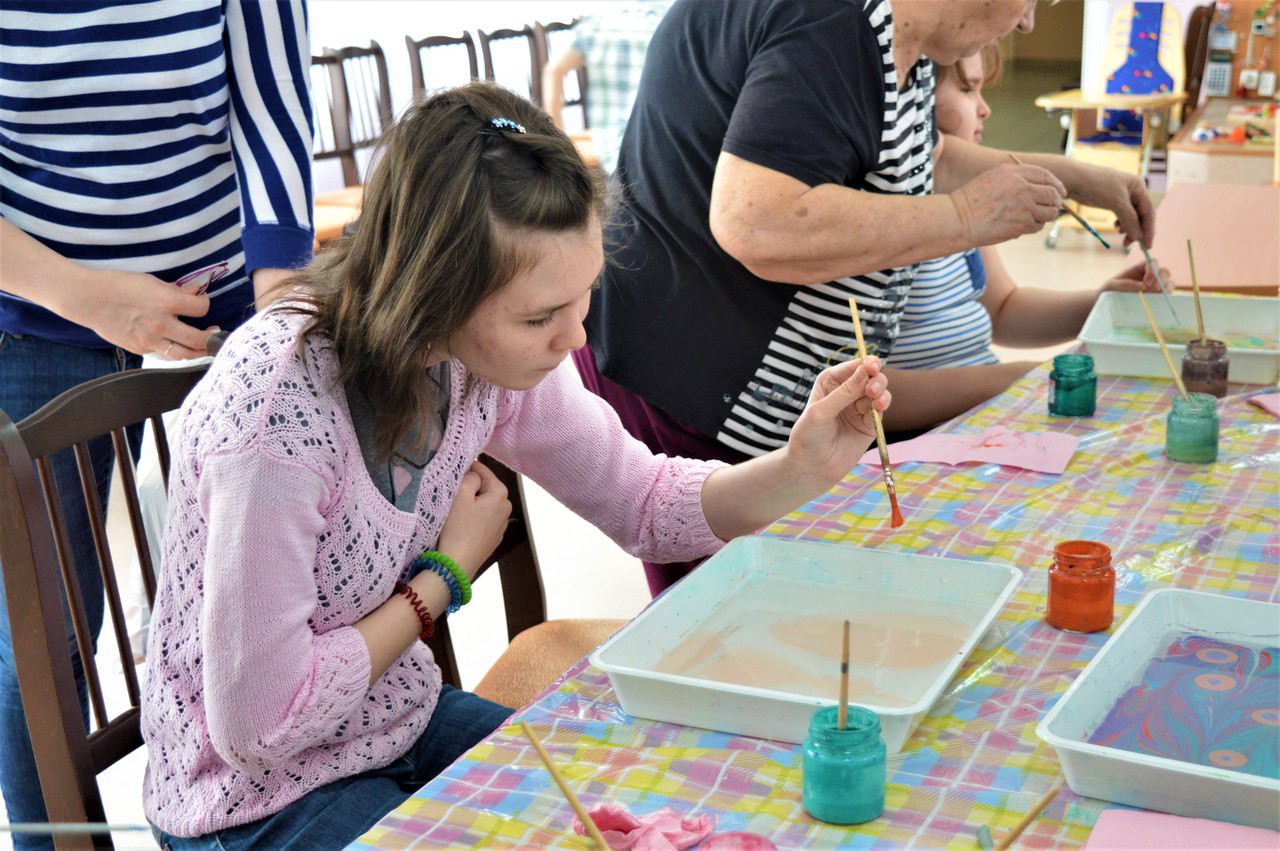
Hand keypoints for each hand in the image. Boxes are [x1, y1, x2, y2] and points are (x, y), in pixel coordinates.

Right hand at [61, 267, 214, 357]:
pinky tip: (176, 343)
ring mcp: (150, 340)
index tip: (203, 303)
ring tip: (204, 345)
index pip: (201, 308)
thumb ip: (176, 290)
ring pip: (184, 354)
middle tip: (216, 333)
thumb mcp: (150, 281)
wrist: (87, 299)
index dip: (205, 304)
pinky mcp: (140, 349)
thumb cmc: (117, 285)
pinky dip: (173, 349)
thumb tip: (196, 292)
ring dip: (198, 351)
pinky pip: (163, 354)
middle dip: (212, 338)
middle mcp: (161, 324)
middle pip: (199, 340)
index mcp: (165, 302)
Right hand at [436, 460, 510, 579]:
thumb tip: (474, 472)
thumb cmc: (457, 527)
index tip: (452, 473)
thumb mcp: (460, 494)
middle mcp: (506, 507)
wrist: (457, 565)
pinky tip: (461, 525)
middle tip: (451, 493)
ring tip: (454, 510)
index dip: (467, 468)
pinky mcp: (493, 538)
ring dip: (471, 503)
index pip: (483, 470)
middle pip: (485, 487)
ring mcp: (501, 524)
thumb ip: (470, 476)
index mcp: (501, 494)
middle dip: (470, 487)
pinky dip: (473, 518)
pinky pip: (483, 519)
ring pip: (484, 504)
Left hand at [785, 356, 890, 485]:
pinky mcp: (869, 423)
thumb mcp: (821, 412)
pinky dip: (882, 406)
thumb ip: (843, 393)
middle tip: (872, 388)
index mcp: (831, 381)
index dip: (865, 363)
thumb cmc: (808, 436)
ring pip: (878, 391)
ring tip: (876, 398)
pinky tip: (879, 407)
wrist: (811, 468)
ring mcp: (859, 407)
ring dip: (880, 391)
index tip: (872, 367)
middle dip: (875, 378)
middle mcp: (847, 390)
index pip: (853, 366)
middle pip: (870, 376)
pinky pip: (880, 410)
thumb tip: (864, 371)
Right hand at [950, 163, 1065, 245]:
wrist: (959, 218)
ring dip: (1046, 215)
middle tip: (1052, 207)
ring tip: (1034, 217)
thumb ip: (1016, 178)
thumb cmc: (972, 200)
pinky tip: (1022, 225)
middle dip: (1055, 201)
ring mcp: (1023, 205)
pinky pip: (1038, 225)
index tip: (1059, 191)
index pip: (1045, 175)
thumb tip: (1039, 187)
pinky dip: (1034, 226)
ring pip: (1049, 211)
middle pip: (1052, 193)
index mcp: (1014, 172)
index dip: (1056, 184)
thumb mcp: (993, 178)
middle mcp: (1022, 187)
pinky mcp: (1022, 223)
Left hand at [1065, 166, 1154, 248]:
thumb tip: (1138, 236)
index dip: (1149, 229)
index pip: (1149, 211)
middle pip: (1141, 215)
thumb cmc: (1097, 186)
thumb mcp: (1116, 203)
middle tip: (1129, 245)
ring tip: (1121, 236)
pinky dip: (1121, 223)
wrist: (1073, 179)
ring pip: (1131, 217)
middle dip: (1137, 231)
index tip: (1147, 246)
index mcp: (1139, 187)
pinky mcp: (1112, 201)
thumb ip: (1129, 220)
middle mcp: (1133, 191)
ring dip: (1128, 229)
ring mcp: (1122, 196)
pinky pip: (1122, 215)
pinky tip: (1116, 228)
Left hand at [1100, 259, 1172, 294]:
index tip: (1146, 283)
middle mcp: (1150, 275)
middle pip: (1164, 271)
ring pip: (1169, 282)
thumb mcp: (1112, 285)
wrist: (1108, 303)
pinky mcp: (1157, 296)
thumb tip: (1143, 287)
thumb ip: (1126, 284)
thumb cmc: (1109, 291)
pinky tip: (1158, 301)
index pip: (1152, 263)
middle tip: (1154, 289)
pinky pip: (1167, 294)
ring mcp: (1155, 285)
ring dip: (1166, 287)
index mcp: (1139, 268)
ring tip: (1157, 295)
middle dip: (1161, 279)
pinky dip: (1166, 296)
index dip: (1152, 270)